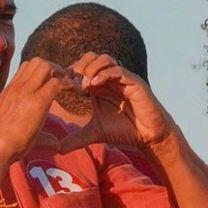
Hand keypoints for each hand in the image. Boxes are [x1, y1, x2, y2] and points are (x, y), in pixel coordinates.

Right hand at [0, 58, 77, 162]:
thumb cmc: (3, 145)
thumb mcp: (17, 130)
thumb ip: (40, 135)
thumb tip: (57, 145)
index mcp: (10, 91)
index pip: (26, 68)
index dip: (43, 71)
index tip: (54, 83)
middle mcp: (17, 87)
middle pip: (37, 62)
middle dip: (54, 68)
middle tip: (64, 83)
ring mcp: (26, 92)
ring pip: (46, 67)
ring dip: (61, 74)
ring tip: (69, 87)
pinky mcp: (37, 102)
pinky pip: (57, 83)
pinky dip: (69, 85)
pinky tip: (76, 92)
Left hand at [59, 52, 178, 152]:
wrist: (148, 136)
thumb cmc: (124, 130)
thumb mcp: (95, 133)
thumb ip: (76, 138)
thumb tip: (59, 150)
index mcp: (99, 85)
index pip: (82, 67)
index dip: (69, 73)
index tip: (60, 86)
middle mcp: (110, 78)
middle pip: (91, 57)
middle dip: (78, 67)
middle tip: (71, 83)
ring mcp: (123, 78)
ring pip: (105, 59)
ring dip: (91, 69)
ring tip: (82, 86)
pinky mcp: (134, 82)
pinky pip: (118, 70)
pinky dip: (104, 74)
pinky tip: (93, 86)